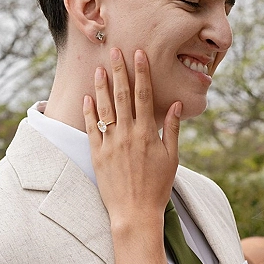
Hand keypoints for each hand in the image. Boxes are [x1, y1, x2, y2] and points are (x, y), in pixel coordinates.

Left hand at [83, 48, 181, 228]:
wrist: (135, 212)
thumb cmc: (157, 187)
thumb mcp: (172, 158)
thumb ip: (171, 130)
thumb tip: (175, 106)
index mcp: (147, 133)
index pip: (144, 96)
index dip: (142, 73)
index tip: (139, 54)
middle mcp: (127, 134)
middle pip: (122, 96)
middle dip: (119, 71)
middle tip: (115, 51)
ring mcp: (110, 144)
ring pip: (105, 108)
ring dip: (102, 87)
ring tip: (99, 69)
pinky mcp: (97, 154)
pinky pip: (91, 128)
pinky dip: (89, 112)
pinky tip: (87, 98)